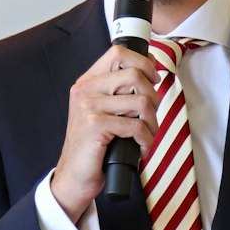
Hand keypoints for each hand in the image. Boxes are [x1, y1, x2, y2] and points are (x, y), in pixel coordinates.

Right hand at [48, 46, 159, 219]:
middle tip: (150, 117)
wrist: (75, 176)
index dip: (144, 62)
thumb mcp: (103, 110)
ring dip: (153, 124)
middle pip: (135, 75)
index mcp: (88, 82)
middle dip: (154, 98)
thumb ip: (120, 89)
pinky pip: (137, 126)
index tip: (154, 78)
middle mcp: (85, 90)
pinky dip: (146, 141)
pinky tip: (140, 149)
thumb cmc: (94, 145)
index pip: (119, 53)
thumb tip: (151, 66)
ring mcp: (88, 107)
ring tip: (146, 136)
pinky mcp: (96, 126)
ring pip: (141, 102)